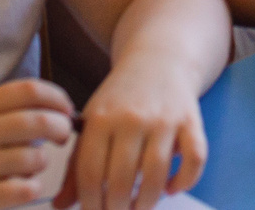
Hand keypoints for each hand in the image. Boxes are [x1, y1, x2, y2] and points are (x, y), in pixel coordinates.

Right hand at [0, 79, 72, 209]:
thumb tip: (47, 111)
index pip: (26, 90)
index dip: (55, 96)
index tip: (65, 108)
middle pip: (36, 120)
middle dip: (60, 126)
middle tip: (63, 135)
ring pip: (33, 157)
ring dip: (43, 161)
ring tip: (34, 165)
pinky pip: (22, 190)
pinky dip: (31, 187)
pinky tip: (24, 186)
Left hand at [60, 57, 206, 209]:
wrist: (158, 59)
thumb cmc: (120, 98)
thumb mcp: (92, 122)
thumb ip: (76, 164)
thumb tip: (60, 205)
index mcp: (101, 119)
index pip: (90, 173)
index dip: (90, 203)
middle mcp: (132, 118)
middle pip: (122, 179)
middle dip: (117, 209)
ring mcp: (164, 119)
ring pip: (156, 174)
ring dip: (147, 202)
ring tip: (139, 208)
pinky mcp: (191, 120)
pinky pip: (194, 158)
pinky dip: (185, 180)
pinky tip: (171, 188)